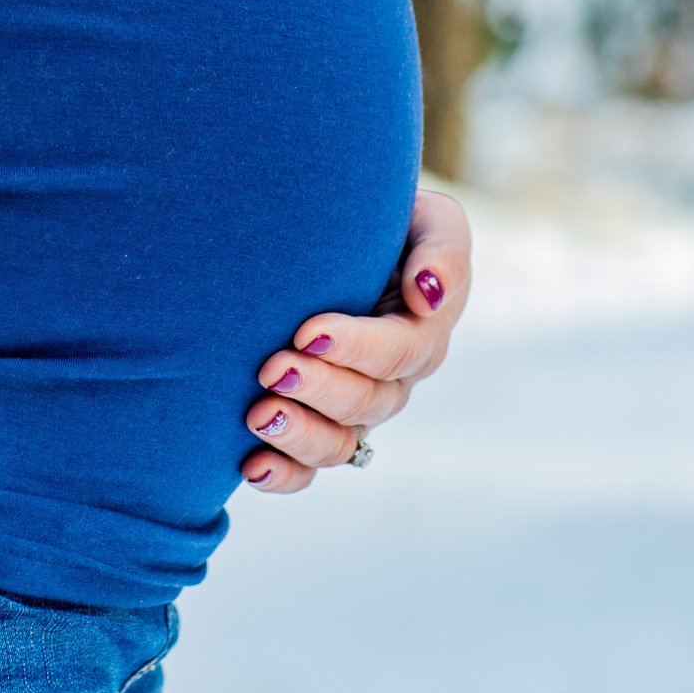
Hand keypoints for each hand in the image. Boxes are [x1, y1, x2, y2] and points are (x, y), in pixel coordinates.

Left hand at [239, 187, 471, 491]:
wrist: (334, 233)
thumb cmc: (385, 219)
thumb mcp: (429, 218)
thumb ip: (441, 250)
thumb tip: (426, 296)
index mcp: (423, 331)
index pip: (399, 351)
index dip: (356, 348)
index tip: (307, 330)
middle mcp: (392, 380)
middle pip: (366, 403)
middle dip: (318, 389)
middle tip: (271, 368)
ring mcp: (354, 411)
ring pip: (338, 445)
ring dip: (298, 435)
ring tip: (257, 415)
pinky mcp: (316, 428)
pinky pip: (308, 469)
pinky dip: (283, 473)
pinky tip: (252, 465)